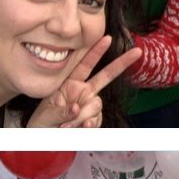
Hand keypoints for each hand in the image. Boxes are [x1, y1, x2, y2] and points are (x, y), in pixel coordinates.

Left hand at [24, 37, 142, 127]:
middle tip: (136, 52)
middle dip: (121, 63)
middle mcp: (83, 92)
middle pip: (106, 76)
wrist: (44, 139)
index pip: (85, 65)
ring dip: (83, 116)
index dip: (96, 52)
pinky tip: (79, 129)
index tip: (107, 39)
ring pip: (96, 106)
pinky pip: (97, 120)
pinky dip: (88, 126)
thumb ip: (61, 111)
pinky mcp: (94, 119)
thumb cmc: (42, 123)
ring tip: (67, 126)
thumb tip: (77, 108)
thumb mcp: (46, 115)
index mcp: (70, 84)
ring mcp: (90, 105)